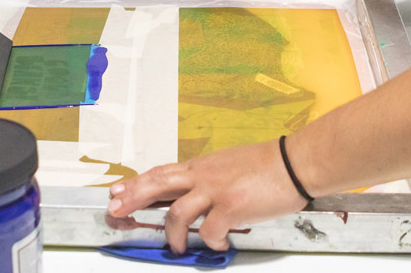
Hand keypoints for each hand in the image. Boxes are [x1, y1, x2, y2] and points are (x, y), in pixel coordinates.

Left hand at [106, 140, 307, 252]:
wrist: (294, 163)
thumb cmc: (268, 164)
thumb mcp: (229, 164)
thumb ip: (209, 177)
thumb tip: (196, 193)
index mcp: (202, 166)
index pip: (161, 173)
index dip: (136, 182)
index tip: (116, 190)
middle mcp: (204, 176)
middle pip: (157, 184)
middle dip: (133, 198)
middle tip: (115, 210)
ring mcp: (216, 191)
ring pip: (177, 212)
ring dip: (173, 234)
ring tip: (177, 246)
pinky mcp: (232, 207)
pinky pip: (211, 230)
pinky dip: (211, 242)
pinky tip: (218, 245)